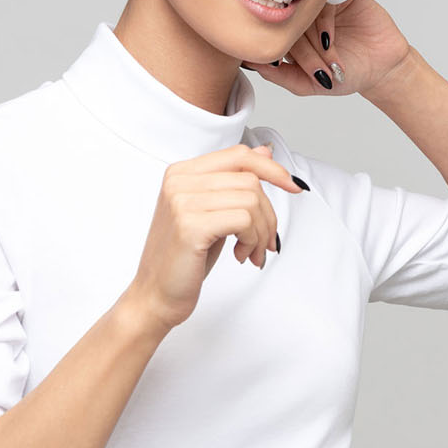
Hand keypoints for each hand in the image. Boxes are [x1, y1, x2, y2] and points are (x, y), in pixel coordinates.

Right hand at [127, 143, 305, 333]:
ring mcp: (182, 201)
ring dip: (261, 232)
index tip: (292, 187)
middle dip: (268, 214)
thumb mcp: (213, 212)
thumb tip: (264, 153)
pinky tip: (241, 255)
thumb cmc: (184, 257)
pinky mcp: (190, 225)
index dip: (272, 168)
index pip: (238, 155)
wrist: (155, 294)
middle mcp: (179, 181)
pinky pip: (243, 220)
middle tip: (265, 242)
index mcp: (182, 172)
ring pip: (251, 200)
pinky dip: (253, 240)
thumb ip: (234, 182)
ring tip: (251, 251)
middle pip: (250, 180)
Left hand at [240, 0, 412, 98]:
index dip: (281, 54)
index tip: (296, 71)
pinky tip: (330, 39)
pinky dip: (323, 22)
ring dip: (313, 38)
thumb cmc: (347, 74)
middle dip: (301, 50)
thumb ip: (279, 76)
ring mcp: (321, 5)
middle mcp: (304, 18)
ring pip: (304, 12)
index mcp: (291, 35)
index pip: (273, 35)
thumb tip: (252, 64)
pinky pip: (324, 0)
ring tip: (327, 57)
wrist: (383, 67)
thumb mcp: (308, 84)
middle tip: (316, 68)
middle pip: (287, 23)